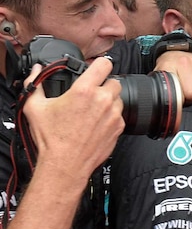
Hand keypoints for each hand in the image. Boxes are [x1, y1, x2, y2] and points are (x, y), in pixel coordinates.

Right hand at [23, 57, 123, 178]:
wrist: (65, 164)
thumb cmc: (51, 139)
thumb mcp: (34, 108)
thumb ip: (34, 84)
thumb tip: (36, 71)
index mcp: (84, 91)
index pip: (105, 64)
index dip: (100, 64)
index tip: (96, 68)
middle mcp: (102, 100)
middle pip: (114, 82)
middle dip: (104, 85)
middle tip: (91, 93)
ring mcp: (113, 115)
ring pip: (118, 98)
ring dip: (109, 101)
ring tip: (93, 110)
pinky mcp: (119, 128)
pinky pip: (120, 115)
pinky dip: (111, 116)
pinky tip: (97, 123)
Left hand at [153, 50, 191, 103]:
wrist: (176, 55)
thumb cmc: (169, 71)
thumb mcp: (160, 79)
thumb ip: (162, 91)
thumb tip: (166, 108)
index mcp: (169, 66)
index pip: (178, 92)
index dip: (179, 100)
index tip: (178, 98)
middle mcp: (184, 62)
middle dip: (191, 99)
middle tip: (186, 95)